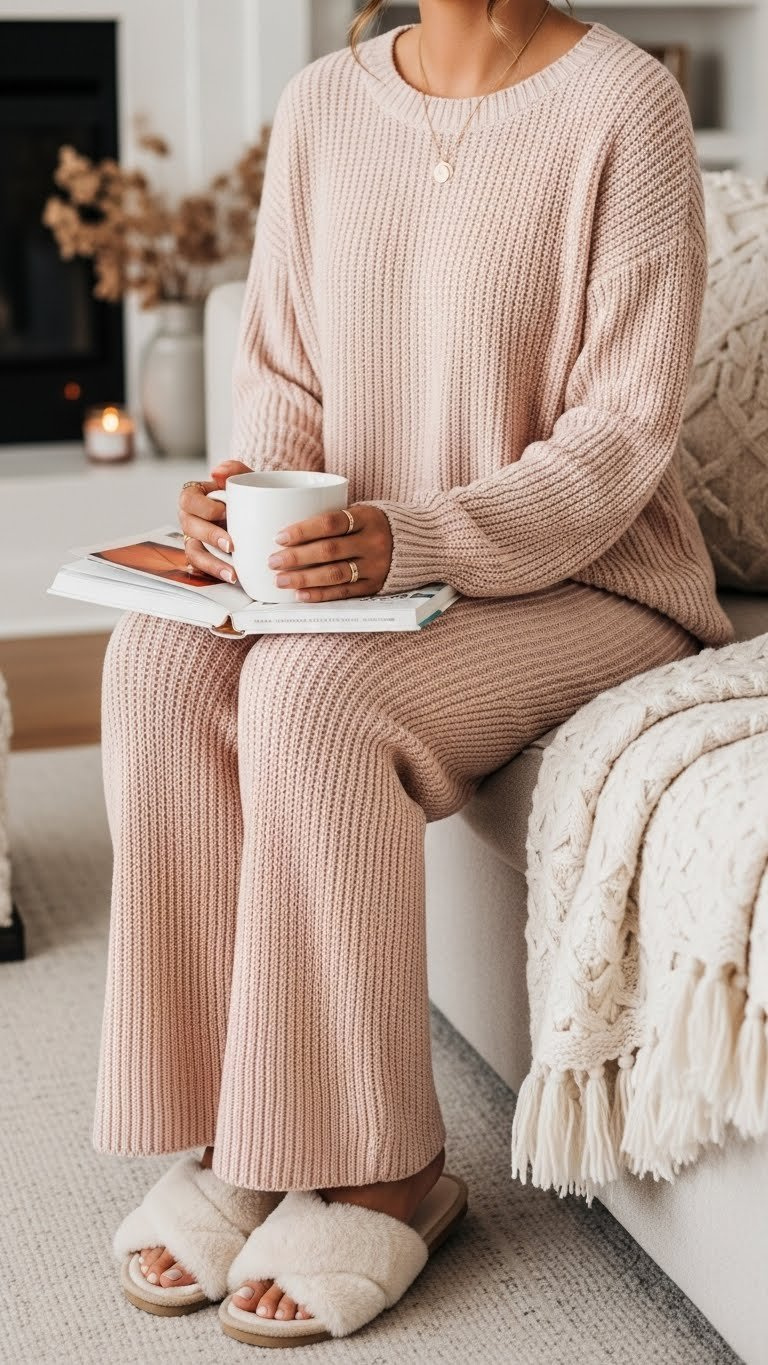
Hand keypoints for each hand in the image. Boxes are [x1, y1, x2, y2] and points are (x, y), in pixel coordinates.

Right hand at [178, 459, 250, 582]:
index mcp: (196, 496)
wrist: (260, 515)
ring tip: (232, 572)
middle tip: (231, 545)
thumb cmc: (248, 496)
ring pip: (193, 551)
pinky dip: (216, 572)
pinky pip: (202, 567)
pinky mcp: (203, 557)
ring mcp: (195, 539)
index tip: (225, 511)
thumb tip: (217, 473)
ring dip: (211, 562)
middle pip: (188, 526)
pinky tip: (232, 577)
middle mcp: (191, 518)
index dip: (204, 507)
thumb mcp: (247, 480)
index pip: (188, 499)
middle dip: (210, 536)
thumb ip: (235, 470)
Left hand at [266, 503, 392, 600]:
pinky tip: (301, 595)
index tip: (279, 537)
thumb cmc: (375, 525)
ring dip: (304, 578)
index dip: (303, 530)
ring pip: (335, 574)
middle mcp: (374, 542)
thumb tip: (287, 523)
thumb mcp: (361, 512)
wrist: (419, 543)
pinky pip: (344, 592)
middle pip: (329, 551)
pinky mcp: (375, 585)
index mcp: (368, 517)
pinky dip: (321, 594)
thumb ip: (333, 518)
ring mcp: (376, 566)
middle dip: (297, 557)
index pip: (331, 523)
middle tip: (273, 562)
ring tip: (280, 580)